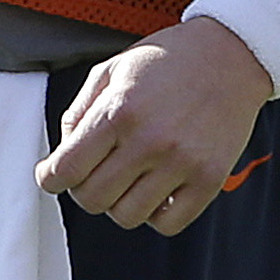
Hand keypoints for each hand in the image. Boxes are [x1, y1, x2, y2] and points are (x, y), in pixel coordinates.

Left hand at [34, 16, 273, 236]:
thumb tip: (63, 153)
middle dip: (81, 189)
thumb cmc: (167, 60)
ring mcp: (182, 163)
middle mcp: (149, 140)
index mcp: (119, 110)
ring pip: (127, 216)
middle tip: (90, 174)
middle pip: (92, 198)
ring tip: (125, 180)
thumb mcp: (112, 69)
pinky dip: (153, 215)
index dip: (49, 178)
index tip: (50, 176)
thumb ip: (80, 110)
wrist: (230, 55)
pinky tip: (153, 190)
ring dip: (117, 203)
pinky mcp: (209, 180)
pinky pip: (168, 224)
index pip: (67, 168)